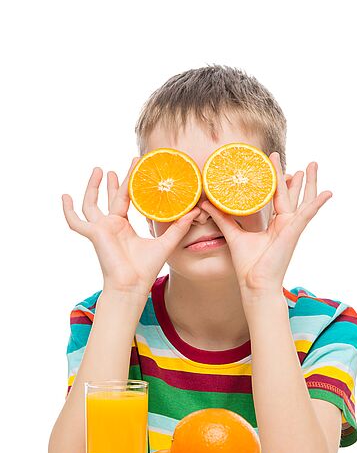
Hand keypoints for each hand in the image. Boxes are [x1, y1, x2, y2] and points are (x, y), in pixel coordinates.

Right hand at [62, 158, 200, 297]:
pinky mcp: (93, 234)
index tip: (136, 168)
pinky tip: (64, 196)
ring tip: (99, 170)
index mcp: (124, 227)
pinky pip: (76, 222)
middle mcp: (111, 226)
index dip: (130, 184)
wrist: (132, 285)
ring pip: (91, 204)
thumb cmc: (145, 269)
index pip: (126, 200)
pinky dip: (68, 210)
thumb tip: (195, 210)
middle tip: (118, 167)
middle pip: (110, 198)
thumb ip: (179, 227)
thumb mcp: (165, 243)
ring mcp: (100, 229)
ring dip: (92, 187)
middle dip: (113, 182)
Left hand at [200, 152, 331, 296]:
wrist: (254, 283)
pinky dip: (318, 203)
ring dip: (309, 182)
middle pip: (291, 194)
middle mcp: (285, 224)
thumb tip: (207, 203)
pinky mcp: (294, 232)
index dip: (275, 180)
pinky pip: (308, 214)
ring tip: (313, 164)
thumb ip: (223, 218)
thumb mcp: (234, 235)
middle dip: (292, 176)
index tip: (270, 163)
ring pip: (303, 200)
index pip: (275, 197)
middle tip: (294, 159)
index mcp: (275, 225)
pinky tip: (328, 193)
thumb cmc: (248, 265)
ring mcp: (291, 227)